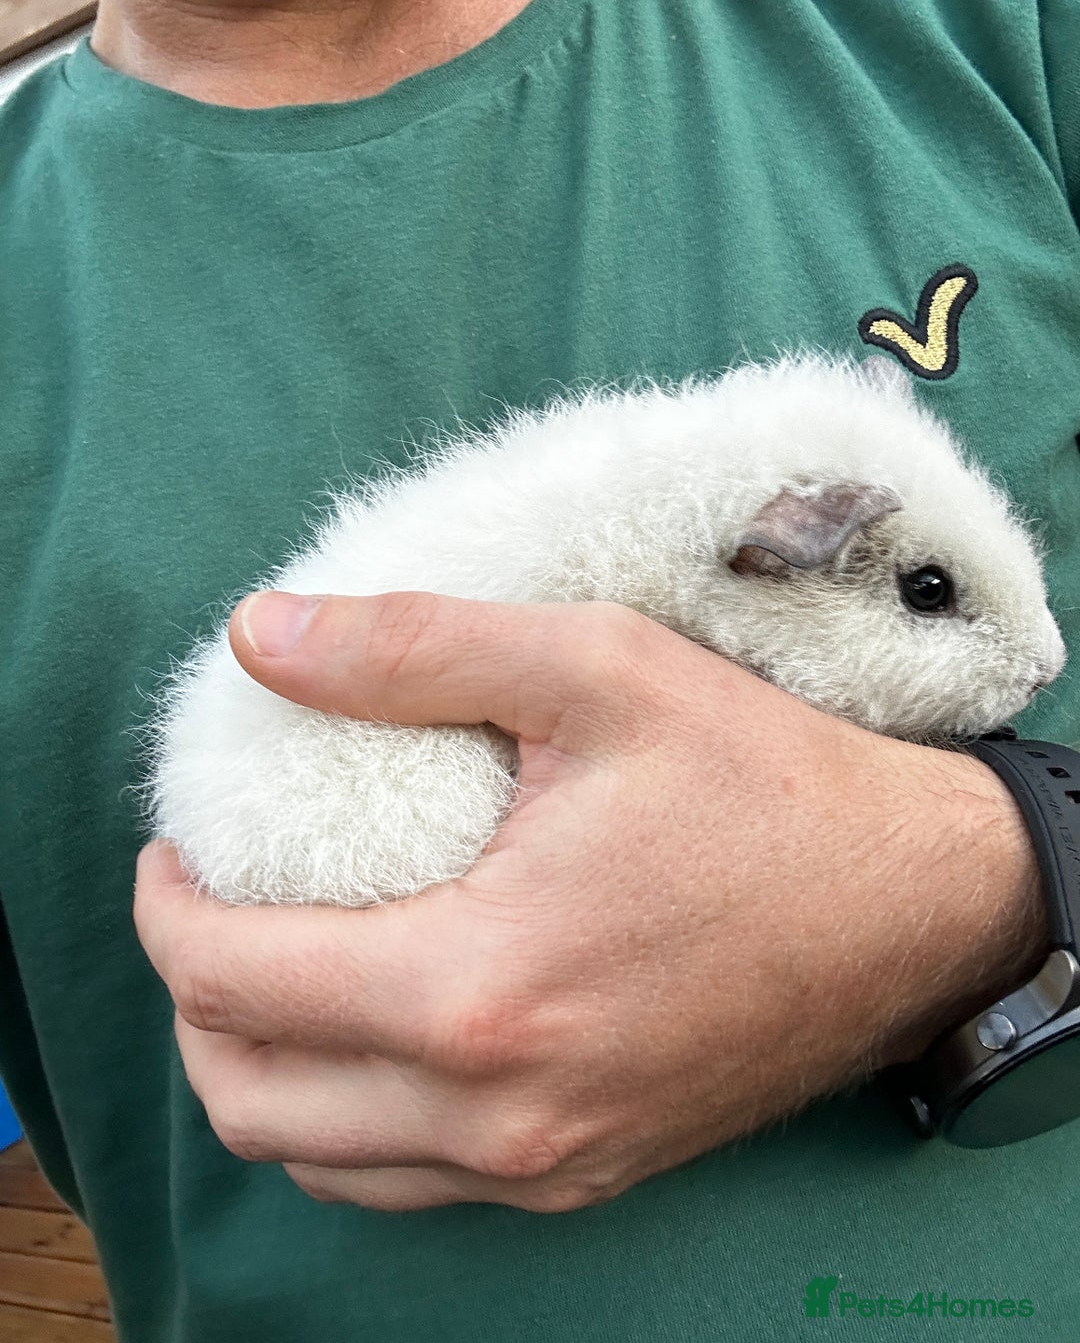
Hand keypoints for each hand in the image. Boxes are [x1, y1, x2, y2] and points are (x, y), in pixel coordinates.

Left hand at [134, 590, 1047, 1211]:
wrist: (911, 906)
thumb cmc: (763, 784)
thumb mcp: (595, 670)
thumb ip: (413, 648)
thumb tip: (262, 636)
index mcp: (481, 991)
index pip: (234, 981)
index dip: (170, 907)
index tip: (178, 848)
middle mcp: (498, 1112)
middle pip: (248, 1097)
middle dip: (192, 998)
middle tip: (214, 903)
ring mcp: (543, 1165)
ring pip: (317, 1161)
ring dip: (261, 1067)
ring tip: (277, 964)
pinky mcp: (584, 1175)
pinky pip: (405, 1185)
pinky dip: (347, 1118)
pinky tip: (374, 1028)